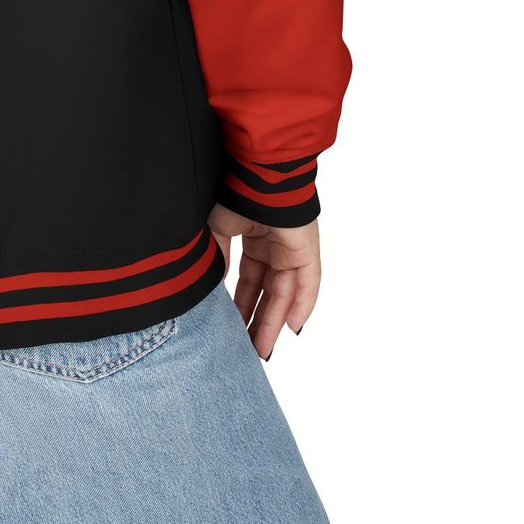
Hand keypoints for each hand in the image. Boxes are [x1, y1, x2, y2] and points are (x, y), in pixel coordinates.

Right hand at [206, 204, 320, 360]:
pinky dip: (301, 305)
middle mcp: (274, 246)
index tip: (230, 326)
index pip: (248, 280)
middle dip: (256, 320)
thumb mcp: (216, 228)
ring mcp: (291, 249)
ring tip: (262, 348)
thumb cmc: (233, 191)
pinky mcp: (306, 250)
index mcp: (253, 237)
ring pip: (284, 293)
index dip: (240, 304)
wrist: (254, 174)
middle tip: (246, 347)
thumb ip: (219, 257)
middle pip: (266, 292)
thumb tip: (215, 286)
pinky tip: (290, 328)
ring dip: (273, 321)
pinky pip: (307, 283)